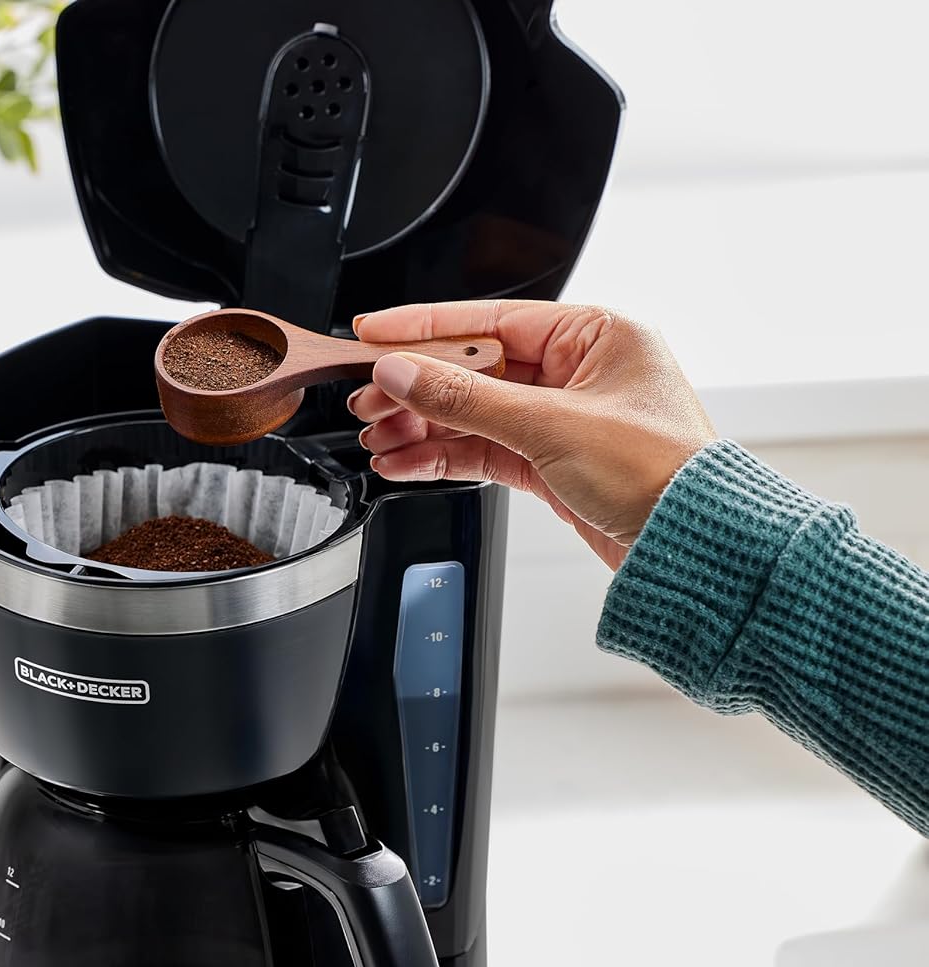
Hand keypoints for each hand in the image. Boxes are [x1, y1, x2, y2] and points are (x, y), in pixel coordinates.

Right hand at [349, 301, 715, 569]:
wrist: (692, 550)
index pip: (491, 320)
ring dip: (422, 427)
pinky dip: (442, 457)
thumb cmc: (660, 475)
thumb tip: (404, 372)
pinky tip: (405, 462)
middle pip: (474, 369)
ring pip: (472, 413)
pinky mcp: (552, 463)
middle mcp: (579, 372)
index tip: (375, 333)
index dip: (425, 327)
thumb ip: (466, 398)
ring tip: (379, 439)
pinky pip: (483, 450)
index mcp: (596, 336)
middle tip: (368, 399)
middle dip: (416, 388)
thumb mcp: (551, 426)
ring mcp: (563, 419)